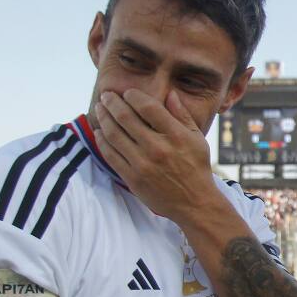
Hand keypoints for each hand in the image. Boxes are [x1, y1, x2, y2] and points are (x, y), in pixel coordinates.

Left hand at [93, 89, 215, 221]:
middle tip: (106, 95)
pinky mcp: (133, 178)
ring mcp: (143, 164)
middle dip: (112, 103)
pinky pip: (111, 155)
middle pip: (126, 117)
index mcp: (176, 136)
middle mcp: (158, 148)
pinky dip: (102, 140)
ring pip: (114, 134)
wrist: (194, 203)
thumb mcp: (197, 139)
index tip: (127, 93)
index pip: (147, 107)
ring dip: (103, 118)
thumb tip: (170, 94)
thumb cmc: (197, 168)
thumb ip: (182, 116)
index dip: (133, 96)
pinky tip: (100, 132)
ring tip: (99, 109)